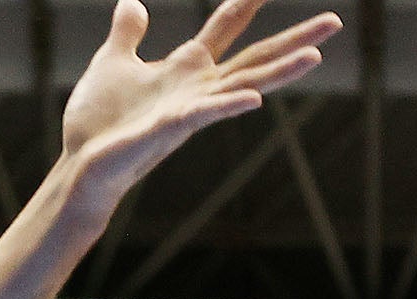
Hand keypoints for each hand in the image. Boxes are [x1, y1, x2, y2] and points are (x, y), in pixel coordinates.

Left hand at [59, 0, 338, 215]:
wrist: (81, 164)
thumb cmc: (97, 121)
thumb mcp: (112, 62)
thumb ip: (128, 33)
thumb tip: (132, 1)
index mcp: (185, 68)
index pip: (227, 25)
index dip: (248, 1)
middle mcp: (198, 87)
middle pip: (255, 57)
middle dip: (294, 39)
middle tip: (335, 22)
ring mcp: (189, 108)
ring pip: (243, 84)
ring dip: (279, 71)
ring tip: (315, 57)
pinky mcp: (170, 128)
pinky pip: (205, 114)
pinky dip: (229, 105)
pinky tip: (254, 99)